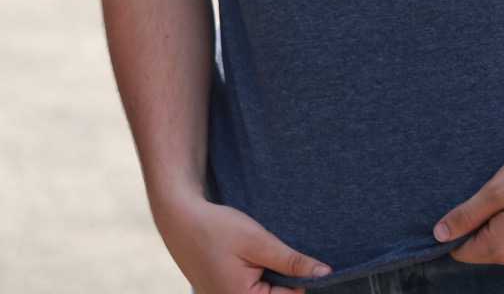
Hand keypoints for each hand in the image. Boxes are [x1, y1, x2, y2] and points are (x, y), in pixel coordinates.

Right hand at [157, 194, 332, 292]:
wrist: (178, 217)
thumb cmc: (216, 227)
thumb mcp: (258, 241)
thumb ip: (292, 262)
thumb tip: (326, 274)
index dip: (302, 280)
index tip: (299, 260)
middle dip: (284, 280)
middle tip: (269, 254)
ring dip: (270, 280)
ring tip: (256, 256)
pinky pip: (249, 291)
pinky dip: (256, 279)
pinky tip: (248, 261)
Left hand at [433, 137, 503, 273]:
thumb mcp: (497, 190)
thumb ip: (467, 215)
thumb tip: (439, 235)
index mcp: (503, 249)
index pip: (462, 252)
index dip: (457, 227)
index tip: (468, 203)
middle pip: (482, 248)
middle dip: (481, 223)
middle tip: (496, 193)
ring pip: (502, 243)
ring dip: (501, 222)